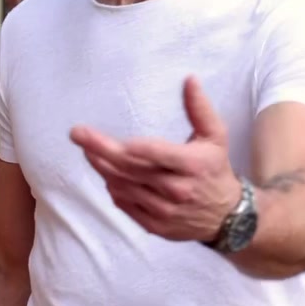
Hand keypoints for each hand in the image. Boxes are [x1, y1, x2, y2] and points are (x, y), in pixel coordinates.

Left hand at [70, 76, 239, 242]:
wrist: (226, 216)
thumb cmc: (216, 169)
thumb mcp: (216, 136)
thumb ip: (200, 108)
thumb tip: (189, 80)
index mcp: (191, 165)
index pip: (153, 153)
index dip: (127, 146)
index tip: (99, 135)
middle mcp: (177, 190)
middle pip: (130, 169)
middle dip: (100, 150)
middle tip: (78, 134)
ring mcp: (164, 210)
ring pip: (124, 187)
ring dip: (103, 168)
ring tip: (89, 150)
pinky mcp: (155, 225)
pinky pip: (126, 205)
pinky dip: (114, 189)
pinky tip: (107, 174)